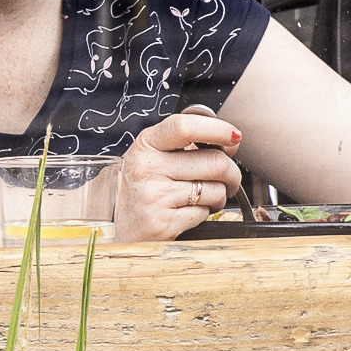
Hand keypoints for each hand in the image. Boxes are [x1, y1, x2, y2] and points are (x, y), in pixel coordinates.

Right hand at [98, 110, 246, 242]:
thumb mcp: (156, 155)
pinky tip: (189, 210)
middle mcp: (148, 168)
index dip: (216, 129)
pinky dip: (204, 213)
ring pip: (214, 190)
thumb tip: (232, 141)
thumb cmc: (143, 185)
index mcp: (146, 144)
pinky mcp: (163, 223)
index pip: (184, 127)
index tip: (234, 136)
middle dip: (231, 173)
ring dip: (219, 195)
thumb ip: (191, 144)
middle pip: (214, 162)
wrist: (116, 224)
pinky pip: (204, 214)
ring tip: (205, 196)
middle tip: (228, 178)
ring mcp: (155, 197)